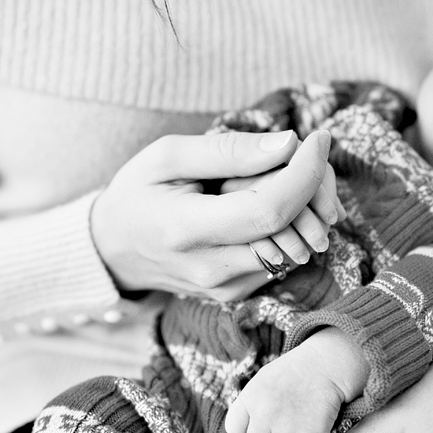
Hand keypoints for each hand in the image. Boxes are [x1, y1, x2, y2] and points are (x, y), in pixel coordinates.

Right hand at [92, 130, 341, 300]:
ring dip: (306, 206)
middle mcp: (211, 269)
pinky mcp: (239, 293)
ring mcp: (227, 287)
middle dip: (313, 185)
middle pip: (293, 229)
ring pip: (297, 245)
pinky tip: (268, 203)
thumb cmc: (138, 193)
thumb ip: (227, 150)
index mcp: (185, 230)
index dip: (305, 173)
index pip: (269, 210)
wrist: (115, 249)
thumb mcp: (167, 156)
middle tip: (304, 152)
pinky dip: (292, 225)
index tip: (317, 139)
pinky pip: (285, 256)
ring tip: (282, 175)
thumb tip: (288, 145)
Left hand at [224, 328, 368, 432]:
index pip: (234, 430)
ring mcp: (287, 423)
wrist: (328, 361)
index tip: (264, 425)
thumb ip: (250, 406)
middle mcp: (265, 411)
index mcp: (251, 396)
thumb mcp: (264, 380)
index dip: (248, 431)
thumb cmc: (296, 373)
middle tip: (285, 432)